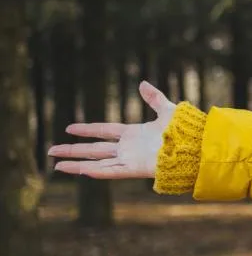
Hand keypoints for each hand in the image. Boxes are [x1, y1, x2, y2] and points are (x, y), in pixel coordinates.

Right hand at [47, 81, 175, 178]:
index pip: (104, 131)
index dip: (87, 130)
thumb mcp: (167, 110)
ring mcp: (129, 159)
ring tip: (57, 164)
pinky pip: (111, 171)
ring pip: (97, 162)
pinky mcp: (134, 169)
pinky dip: (96, 171)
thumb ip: (154, 98)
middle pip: (94, 149)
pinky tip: (80, 170)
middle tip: (52, 150)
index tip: (69, 128)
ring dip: (77, 163)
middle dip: (73, 149)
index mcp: (133, 133)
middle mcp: (128, 148)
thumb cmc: (184, 131)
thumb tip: (142, 83)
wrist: (194, 147)